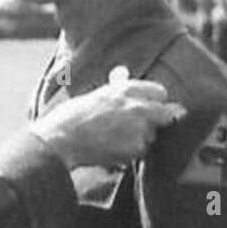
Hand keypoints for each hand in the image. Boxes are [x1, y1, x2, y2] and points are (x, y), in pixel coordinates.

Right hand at [30, 79, 185, 168]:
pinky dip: (130, 154)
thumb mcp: (95, 94)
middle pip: (166, 114)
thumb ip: (116, 89)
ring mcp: (140, 127)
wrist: (60, 140)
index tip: (152, 109)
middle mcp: (137, 105)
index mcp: (126, 89)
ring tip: (115, 142)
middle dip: (157, 122)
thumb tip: (123, 73)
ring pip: (152, 135)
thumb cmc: (70, 118)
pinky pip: (140, 153)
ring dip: (140, 140)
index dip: (156, 102)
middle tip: (139, 130)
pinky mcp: (137, 147)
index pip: (160, 92)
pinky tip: (111, 152)